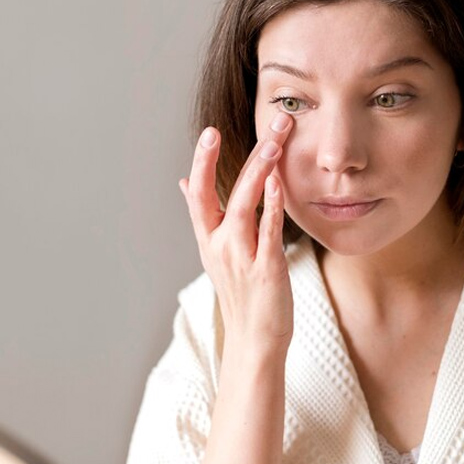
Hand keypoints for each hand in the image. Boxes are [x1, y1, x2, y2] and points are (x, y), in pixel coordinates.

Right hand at [179, 112, 294, 358]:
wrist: (254, 340)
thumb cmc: (241, 294)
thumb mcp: (215, 252)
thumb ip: (203, 214)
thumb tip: (184, 181)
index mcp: (208, 238)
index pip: (198, 192)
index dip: (202, 161)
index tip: (210, 132)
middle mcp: (219, 245)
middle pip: (221, 191)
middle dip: (240, 155)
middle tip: (266, 123)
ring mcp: (241, 257)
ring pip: (244, 206)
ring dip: (258, 172)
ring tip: (274, 143)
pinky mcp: (266, 270)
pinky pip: (268, 233)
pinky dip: (272, 207)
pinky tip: (279, 184)